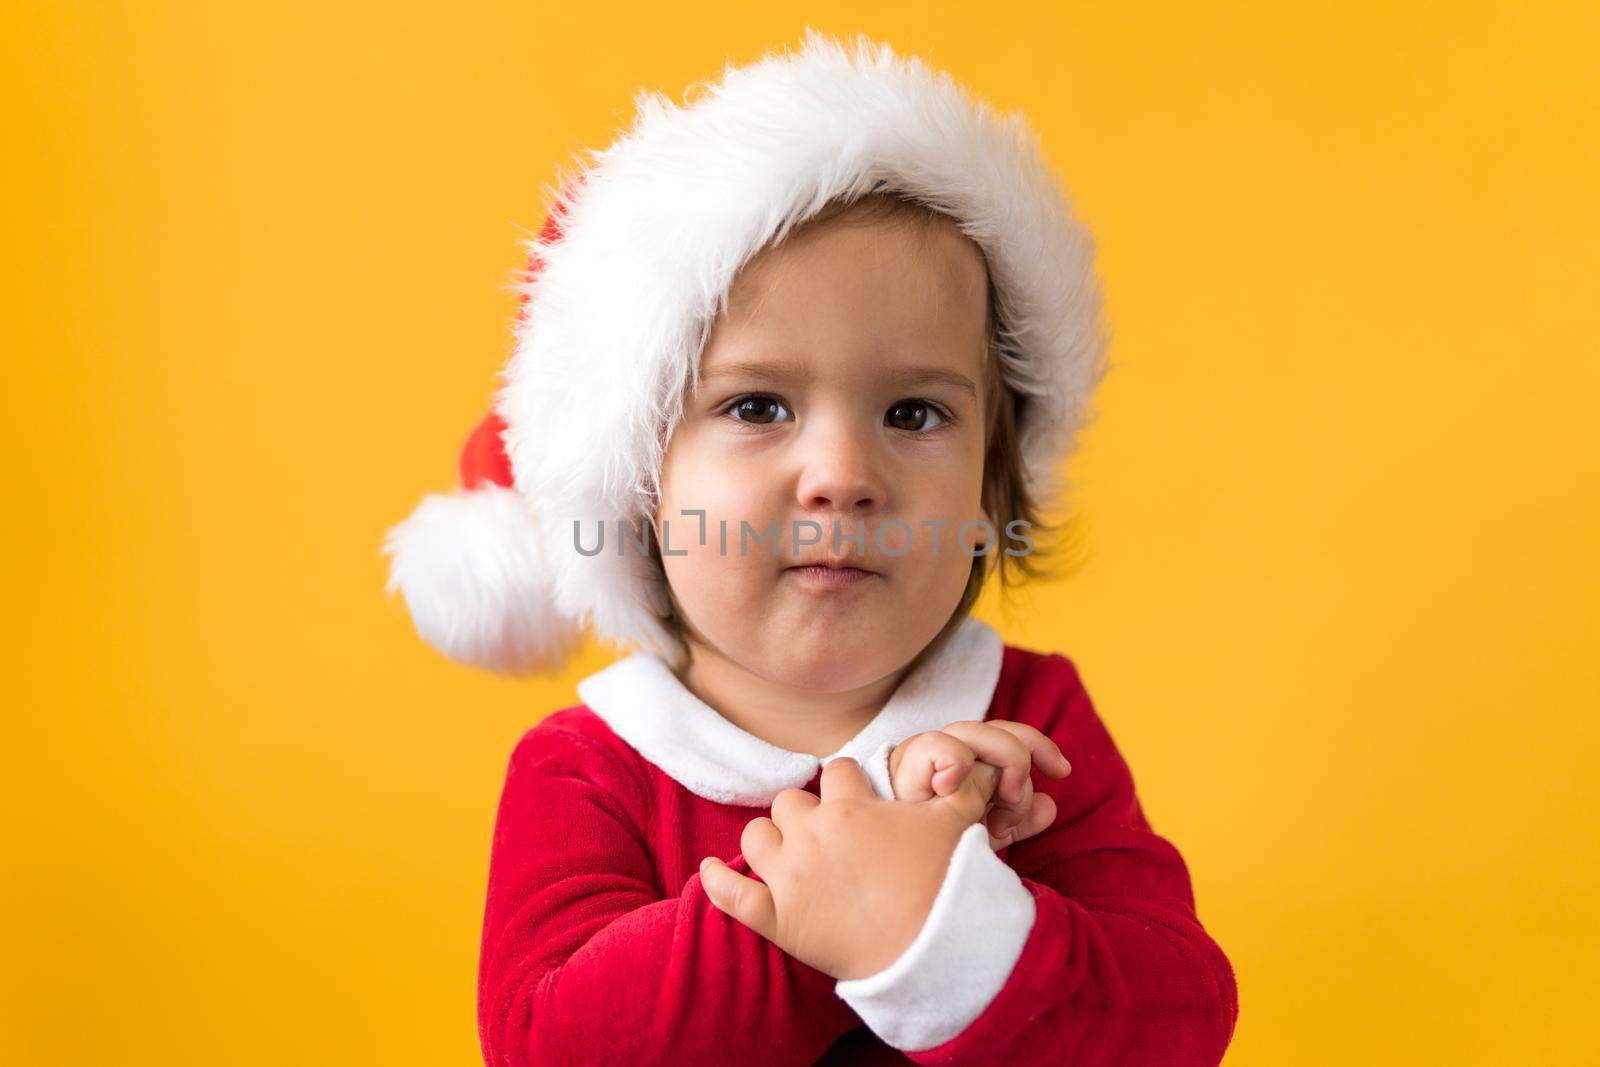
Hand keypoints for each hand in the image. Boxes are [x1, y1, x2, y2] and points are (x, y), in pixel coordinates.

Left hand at [698, 756, 995, 980]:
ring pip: (755, 837)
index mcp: (851, 808)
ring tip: (788, 854)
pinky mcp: (777, 920)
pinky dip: (716, 882)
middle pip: (789, 802)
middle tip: (828, 835)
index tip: (856, 800)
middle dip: (806, 813)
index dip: (847, 785)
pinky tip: (708, 871)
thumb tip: (984, 764)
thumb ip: (966, 787)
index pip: (836, 773)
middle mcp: (812, 835)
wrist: (933, 951)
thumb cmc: (946, 884)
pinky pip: (732, 895)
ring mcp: (790, 878)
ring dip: (769, 841)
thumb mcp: (958, 825)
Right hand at [889, 721, 1070, 849]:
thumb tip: (1051, 806)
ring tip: (991, 809)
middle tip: (1016, 797)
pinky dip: (952, 761)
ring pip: (967, 731)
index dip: (1040, 745)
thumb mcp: (984, 838)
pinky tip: (953, 789)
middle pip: (992, 728)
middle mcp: (946, 756)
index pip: (1009, 736)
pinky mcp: (902, 770)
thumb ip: (1017, 820)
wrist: (888, 877)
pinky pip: (932, 746)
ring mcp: (923, 759)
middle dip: (1018, 756)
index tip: (1063, 771)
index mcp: (967, 767)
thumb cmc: (934, 855)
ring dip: (992, 762)